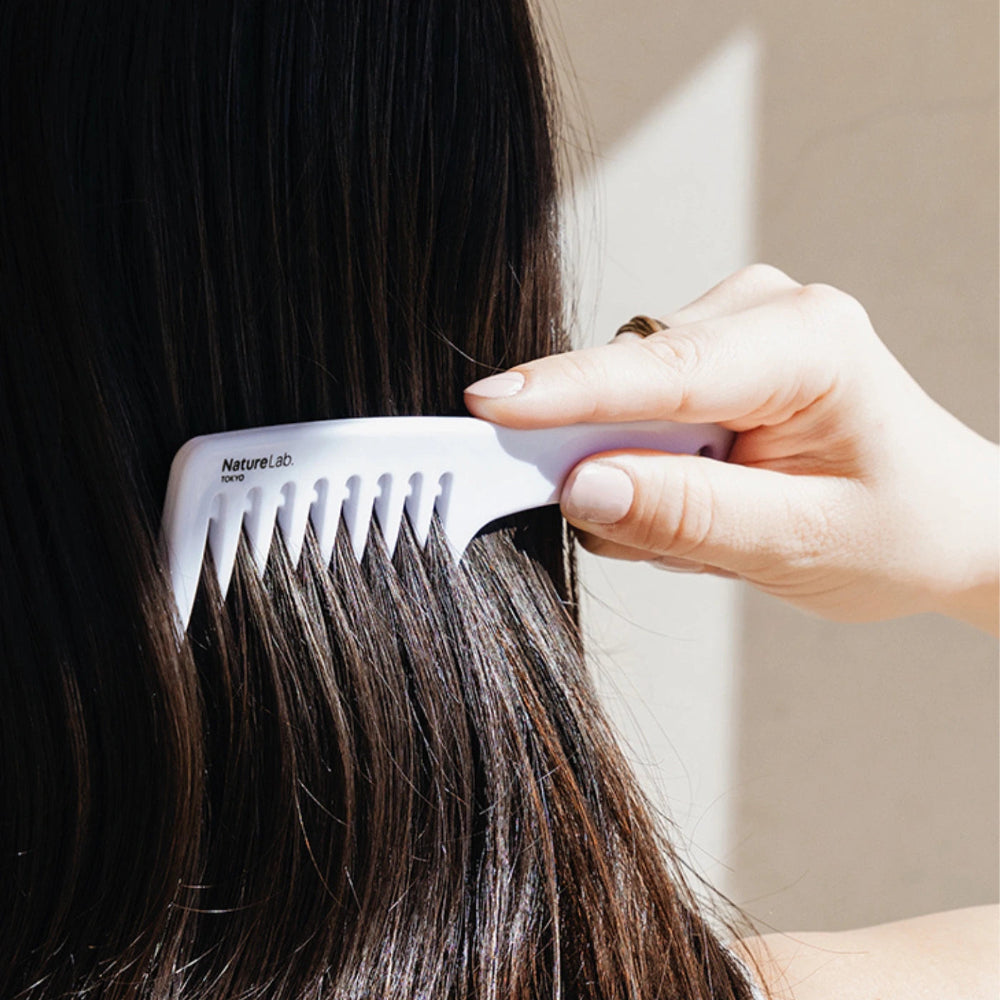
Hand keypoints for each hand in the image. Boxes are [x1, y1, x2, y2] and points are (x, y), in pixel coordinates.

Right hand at [464, 265, 998, 633]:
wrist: (942, 519)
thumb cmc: (897, 529)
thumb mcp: (799, 544)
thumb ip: (687, 515)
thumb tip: (580, 489)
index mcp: (806, 342)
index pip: (660, 371)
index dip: (566, 392)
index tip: (487, 407)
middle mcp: (763, 311)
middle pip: (625, 382)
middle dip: (616, 467)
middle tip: (681, 538)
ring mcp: (731, 325)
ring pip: (622, 404)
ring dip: (644, 477)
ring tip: (722, 520)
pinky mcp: (708, 352)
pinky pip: (633, 411)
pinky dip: (653, 467)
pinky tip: (711, 491)